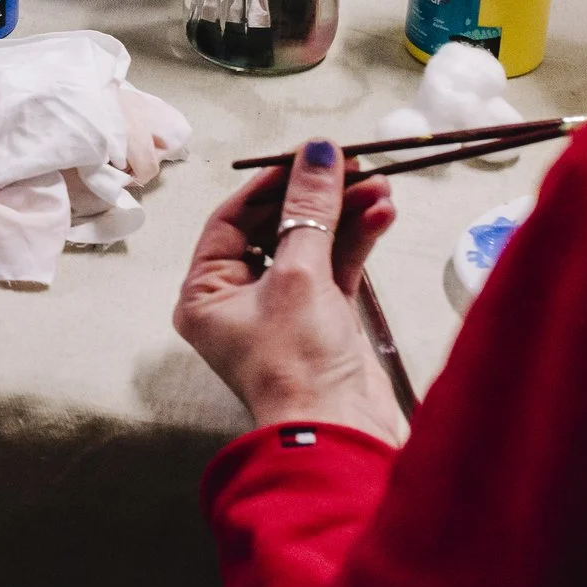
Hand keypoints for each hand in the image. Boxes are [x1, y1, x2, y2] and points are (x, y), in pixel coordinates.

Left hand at [173, 138, 407, 443]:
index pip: (230, 220)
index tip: (305, 155)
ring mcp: (282, 311)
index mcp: (204, 293)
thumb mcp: (299, 274)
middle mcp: (237, 301)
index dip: (268, 184)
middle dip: (315, 197)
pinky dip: (357, 242)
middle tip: (351, 163)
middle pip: (274, 229)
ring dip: (345, 215)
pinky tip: (382, 213)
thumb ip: (309, 209)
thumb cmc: (299, 361)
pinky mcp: (323, 322)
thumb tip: (318, 152)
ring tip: (379, 183)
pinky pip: (336, 269)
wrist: (341, 435)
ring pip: (311, 246)